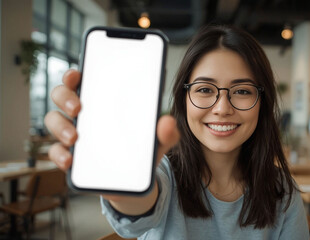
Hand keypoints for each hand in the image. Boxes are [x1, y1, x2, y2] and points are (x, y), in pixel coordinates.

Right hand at [44, 69, 179, 203]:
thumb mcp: (157, 141)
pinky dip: (59, 155)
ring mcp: (73, 134)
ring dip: (60, 126)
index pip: (83, 81)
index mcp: (102, 102)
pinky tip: (70, 160)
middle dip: (64, 97)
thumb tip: (169, 122)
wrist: (134, 183)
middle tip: (78, 107)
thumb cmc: (142, 151)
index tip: (77, 74)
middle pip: (61, 95)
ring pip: (53, 121)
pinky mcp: (69, 157)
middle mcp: (83, 114)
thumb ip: (165, 132)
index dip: (74, 75)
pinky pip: (55, 152)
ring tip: (74, 138)